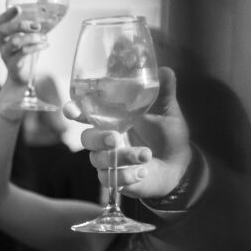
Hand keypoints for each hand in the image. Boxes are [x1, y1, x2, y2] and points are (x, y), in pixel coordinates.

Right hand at [0, 6, 47, 102]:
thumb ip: (38, 12)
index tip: (19, 8)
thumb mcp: (32, 30)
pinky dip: (36, 48)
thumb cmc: (26, 49)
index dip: (8, 13)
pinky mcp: (12, 64)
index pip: (1, 20)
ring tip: (45, 38)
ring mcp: (5, 53)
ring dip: (32, 38)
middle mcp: (1, 42)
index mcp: (4, 31)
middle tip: (38, 26)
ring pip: (15, 42)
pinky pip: (22, 54)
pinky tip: (45, 44)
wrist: (22, 75)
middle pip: (5, 30)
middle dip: (21, 25)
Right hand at [64, 67, 192, 199]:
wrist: (179, 164)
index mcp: (111, 120)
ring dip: (122, 157)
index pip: (84, 114)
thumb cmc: (168, 134)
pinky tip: (144, 171)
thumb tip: (165, 70)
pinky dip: (128, 176)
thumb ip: (163, 91)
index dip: (73, 111)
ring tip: (146, 155)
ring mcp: (107, 161)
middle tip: (115, 138)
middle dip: (98, 139)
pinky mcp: (114, 179)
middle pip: (86, 139)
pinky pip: (110, 180)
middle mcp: (104, 140)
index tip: (71, 110)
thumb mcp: (167, 111)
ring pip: (99, 160)